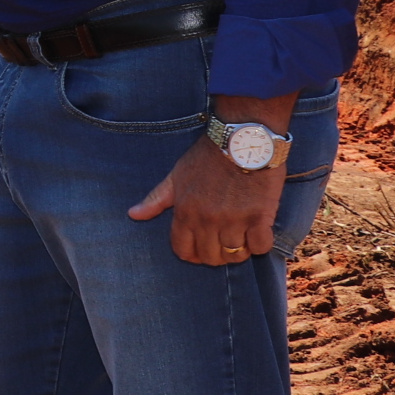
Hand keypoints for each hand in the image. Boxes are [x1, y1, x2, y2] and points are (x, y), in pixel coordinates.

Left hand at [128, 94, 293, 265]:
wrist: (242, 138)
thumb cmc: (208, 155)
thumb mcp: (177, 175)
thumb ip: (156, 199)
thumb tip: (134, 215)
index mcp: (185, 212)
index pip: (183, 250)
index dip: (192, 254)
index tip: (201, 249)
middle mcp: (207, 220)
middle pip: (210, 256)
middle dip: (215, 255)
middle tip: (223, 242)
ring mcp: (234, 220)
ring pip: (235, 255)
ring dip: (238, 251)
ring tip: (241, 237)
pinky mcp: (259, 217)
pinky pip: (261, 246)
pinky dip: (260, 244)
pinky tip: (258, 231)